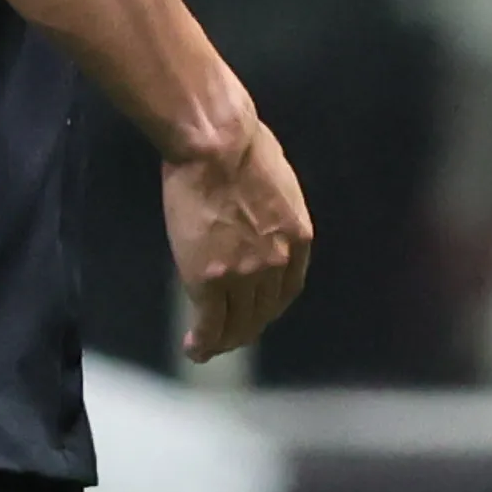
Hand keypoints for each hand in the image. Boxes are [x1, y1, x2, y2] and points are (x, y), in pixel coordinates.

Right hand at [162, 119, 312, 363]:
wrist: (216, 144)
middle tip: (230, 337)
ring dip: (224, 340)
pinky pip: (210, 322)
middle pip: (264, 311)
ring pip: (238, 323)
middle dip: (247, 328)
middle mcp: (277, 264)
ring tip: (209, 348)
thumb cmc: (240, 143)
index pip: (287, 288)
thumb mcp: (276, 179)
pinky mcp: (210, 279)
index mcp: (298, 237)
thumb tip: (254, 206)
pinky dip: (203, 341)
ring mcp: (244, 275)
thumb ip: (271, 205)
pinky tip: (193, 348)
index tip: (255, 312)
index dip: (269, 306)